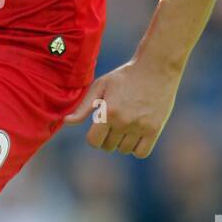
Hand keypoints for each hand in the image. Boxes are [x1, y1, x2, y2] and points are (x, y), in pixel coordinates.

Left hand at [63, 59, 180, 156]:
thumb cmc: (125, 76)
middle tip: (114, 123)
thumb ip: (83, 107)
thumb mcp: (101, 86)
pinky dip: (136, 148)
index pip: (94, 141)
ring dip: (122, 142)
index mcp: (108, 112)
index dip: (94, 136)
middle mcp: (123, 122)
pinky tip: (136, 135)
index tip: (99, 127)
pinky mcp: (154, 129)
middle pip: (108, 146)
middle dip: (107, 137)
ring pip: (124, 150)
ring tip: (126, 125)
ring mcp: (140, 127)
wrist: (156, 68)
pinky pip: (141, 153)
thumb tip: (66, 122)